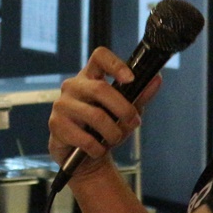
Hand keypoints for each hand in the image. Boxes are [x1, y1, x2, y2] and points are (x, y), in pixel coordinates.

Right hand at [47, 46, 159, 178]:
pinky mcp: (56, 125)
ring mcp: (62, 104)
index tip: (131, 79)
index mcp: (90, 77)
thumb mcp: (124, 112)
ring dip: (113, 133)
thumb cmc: (102, 128)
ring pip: (95, 116)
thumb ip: (139, 96)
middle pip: (100, 89)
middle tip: (133, 122)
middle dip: (123, 109)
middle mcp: (72, 86)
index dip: (116, 64)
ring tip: (114, 139)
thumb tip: (156, 79)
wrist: (80, 155)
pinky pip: (85, 138)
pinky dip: (98, 148)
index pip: (99, 57)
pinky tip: (97, 150)